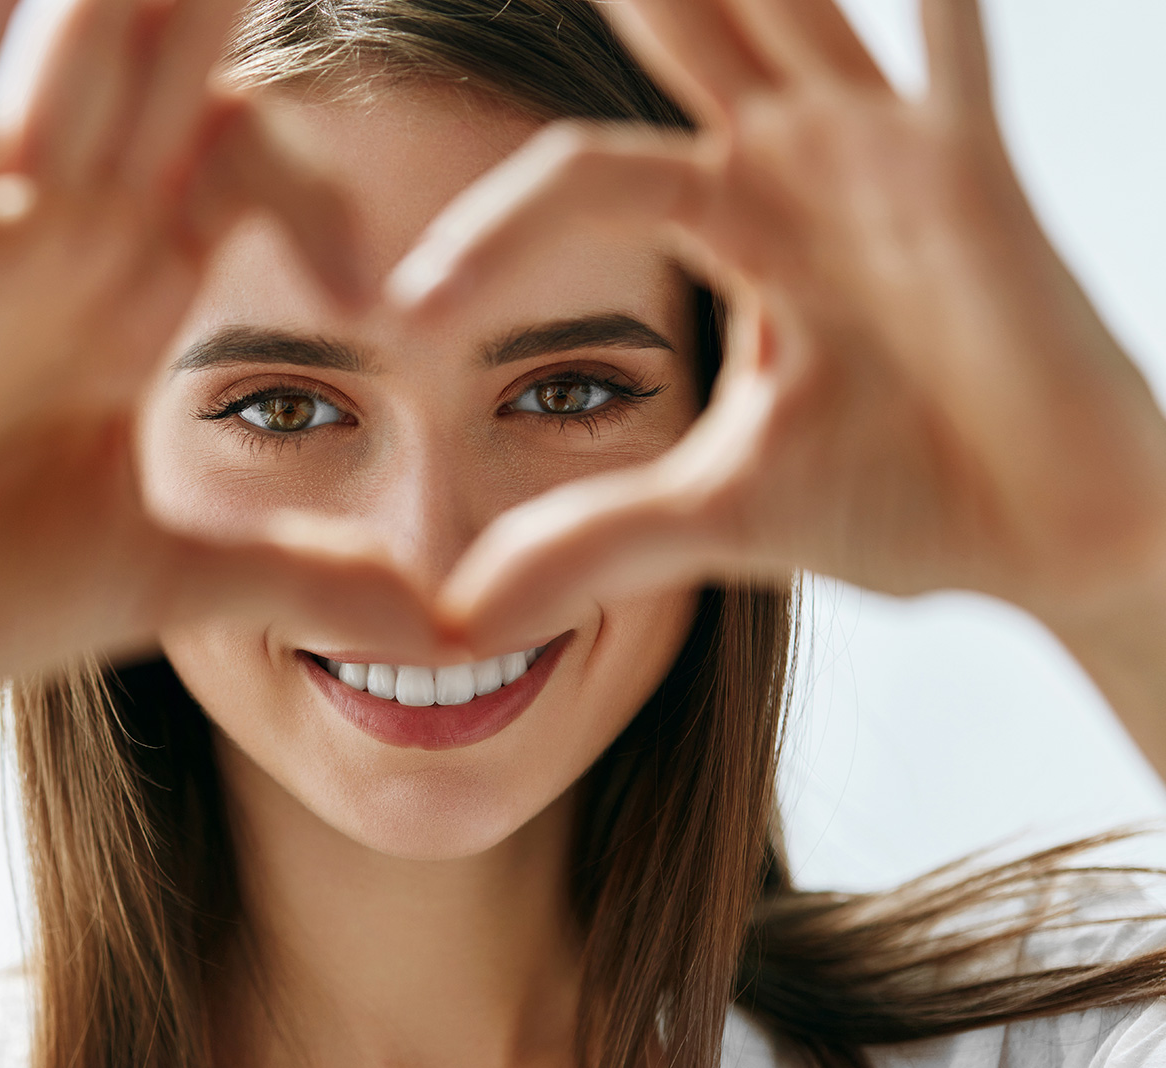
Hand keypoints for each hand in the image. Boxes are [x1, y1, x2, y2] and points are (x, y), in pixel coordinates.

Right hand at [0, 0, 438, 700]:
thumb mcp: (170, 582)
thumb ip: (301, 580)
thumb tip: (443, 630)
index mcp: (132, 304)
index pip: (240, 172)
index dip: (317, 188)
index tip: (371, 301)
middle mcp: (72, 249)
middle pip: (167, 86)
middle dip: (218, 6)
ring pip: (78, 77)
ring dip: (126, 0)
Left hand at [391, 0, 1165, 654]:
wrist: (1051, 539)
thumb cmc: (905, 499)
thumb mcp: (716, 515)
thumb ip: (589, 541)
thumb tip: (457, 618)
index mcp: (733, 218)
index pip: (583, 176)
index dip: (492, 233)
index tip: (404, 314)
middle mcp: (800, 164)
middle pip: (685, 34)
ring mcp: (889, 156)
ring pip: (793, 15)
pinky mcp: (977, 179)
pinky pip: (954, 63)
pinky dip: (938, 8)